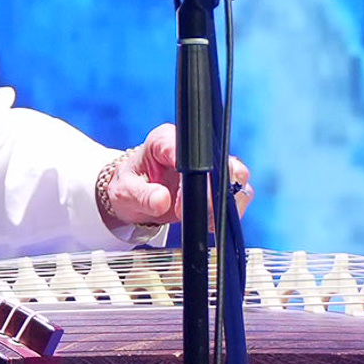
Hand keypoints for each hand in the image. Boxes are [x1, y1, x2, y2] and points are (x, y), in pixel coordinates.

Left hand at [96, 122, 253, 234]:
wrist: (134, 196)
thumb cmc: (128, 187)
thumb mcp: (125, 193)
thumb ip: (142, 196)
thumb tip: (162, 200)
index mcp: (166, 140)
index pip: (190, 152)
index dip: (191, 179)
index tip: (178, 205)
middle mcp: (192, 148)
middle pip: (222, 162)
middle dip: (212, 193)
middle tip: (190, 215)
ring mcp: (209, 163)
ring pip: (237, 177)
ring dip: (224, 203)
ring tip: (202, 221)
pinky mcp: (218, 181)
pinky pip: (238, 193)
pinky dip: (228, 211)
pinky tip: (208, 222)